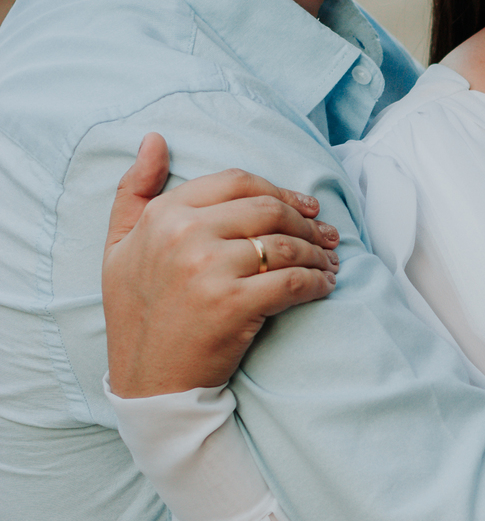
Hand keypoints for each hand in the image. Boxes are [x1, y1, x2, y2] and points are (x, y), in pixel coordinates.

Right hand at [104, 133, 340, 395]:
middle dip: (306, 221)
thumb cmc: (136, 313)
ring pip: (286, 244)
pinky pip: (293, 281)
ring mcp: (210, 269)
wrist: (148, 381)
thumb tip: (155, 139)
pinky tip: (324, 286)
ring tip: (329, 262)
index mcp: (164, 214)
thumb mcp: (117, 245)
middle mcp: (186, 235)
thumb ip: (134, 190)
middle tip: (327, 235)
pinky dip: (317, 281)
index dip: (279, 190)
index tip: (304, 206)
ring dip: (318, 252)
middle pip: (269, 209)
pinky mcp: (234, 304)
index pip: (238, 181)